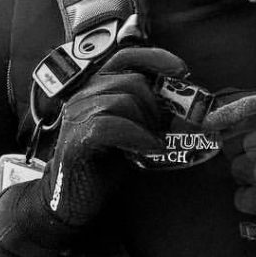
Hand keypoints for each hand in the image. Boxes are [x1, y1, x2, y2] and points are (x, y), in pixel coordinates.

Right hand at [0, 46, 187, 251]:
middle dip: (157, 104)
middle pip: (132, 81)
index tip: (183, 70)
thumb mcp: (130, 128)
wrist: (72, 200)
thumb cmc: (105, 162)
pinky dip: (139, 136)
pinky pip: (112, 125)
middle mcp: (82, 96)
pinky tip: (149, 149)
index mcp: (95, 88)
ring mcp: (75, 116)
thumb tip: (183, 101)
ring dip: (148, 122)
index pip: (124, 56)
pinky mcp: (75, 139)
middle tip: (163, 129)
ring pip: (124, 100)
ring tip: (154, 142)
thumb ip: (146, 109)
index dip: (155, 57)